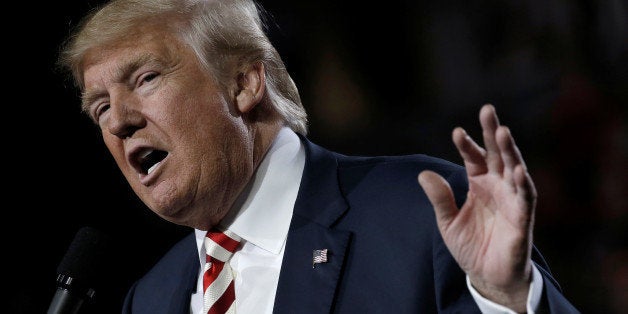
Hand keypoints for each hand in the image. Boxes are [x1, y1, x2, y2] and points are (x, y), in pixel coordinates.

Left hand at [418, 104, 535, 311]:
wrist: (487, 276)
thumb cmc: (470, 246)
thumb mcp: (447, 221)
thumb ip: (439, 198)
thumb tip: (423, 173)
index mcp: (479, 184)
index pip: (473, 157)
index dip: (466, 144)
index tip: (456, 132)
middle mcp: (497, 186)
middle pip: (497, 153)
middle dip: (493, 132)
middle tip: (488, 109)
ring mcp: (511, 199)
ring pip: (514, 169)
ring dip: (510, 151)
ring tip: (503, 132)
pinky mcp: (522, 218)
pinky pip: (525, 197)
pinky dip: (522, 182)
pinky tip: (516, 168)